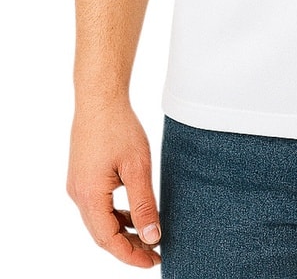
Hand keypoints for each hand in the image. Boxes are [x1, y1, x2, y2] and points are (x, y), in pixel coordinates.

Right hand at [67, 101, 161, 267]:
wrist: (99, 98)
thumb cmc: (119, 128)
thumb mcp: (138, 168)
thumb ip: (144, 204)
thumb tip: (152, 237)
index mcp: (90, 196)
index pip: (108, 240)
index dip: (130, 255)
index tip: (153, 261)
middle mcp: (78, 194)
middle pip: (102, 234)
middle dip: (127, 247)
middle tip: (154, 253)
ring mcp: (78, 185)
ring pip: (99, 220)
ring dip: (121, 232)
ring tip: (147, 237)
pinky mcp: (82, 176)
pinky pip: (98, 205)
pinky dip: (115, 215)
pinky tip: (133, 214)